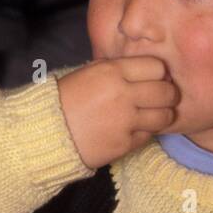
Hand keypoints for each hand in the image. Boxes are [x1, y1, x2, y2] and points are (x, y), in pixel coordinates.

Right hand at [58, 56, 179, 168]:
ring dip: (163, 115)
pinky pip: (148, 136)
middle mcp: (122, 95)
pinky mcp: (124, 144)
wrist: (44, 134)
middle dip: (168, 94)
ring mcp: (125, 121)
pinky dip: (145, 132)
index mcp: (112, 72)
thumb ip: (115, 68)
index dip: (159, 73)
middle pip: (166, 91)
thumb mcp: (86, 73)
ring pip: (164, 116)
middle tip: (162, 98)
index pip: (157, 67)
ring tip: (154, 116)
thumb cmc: (64, 100)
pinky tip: (134, 129)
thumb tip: (143, 69)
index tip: (156, 79)